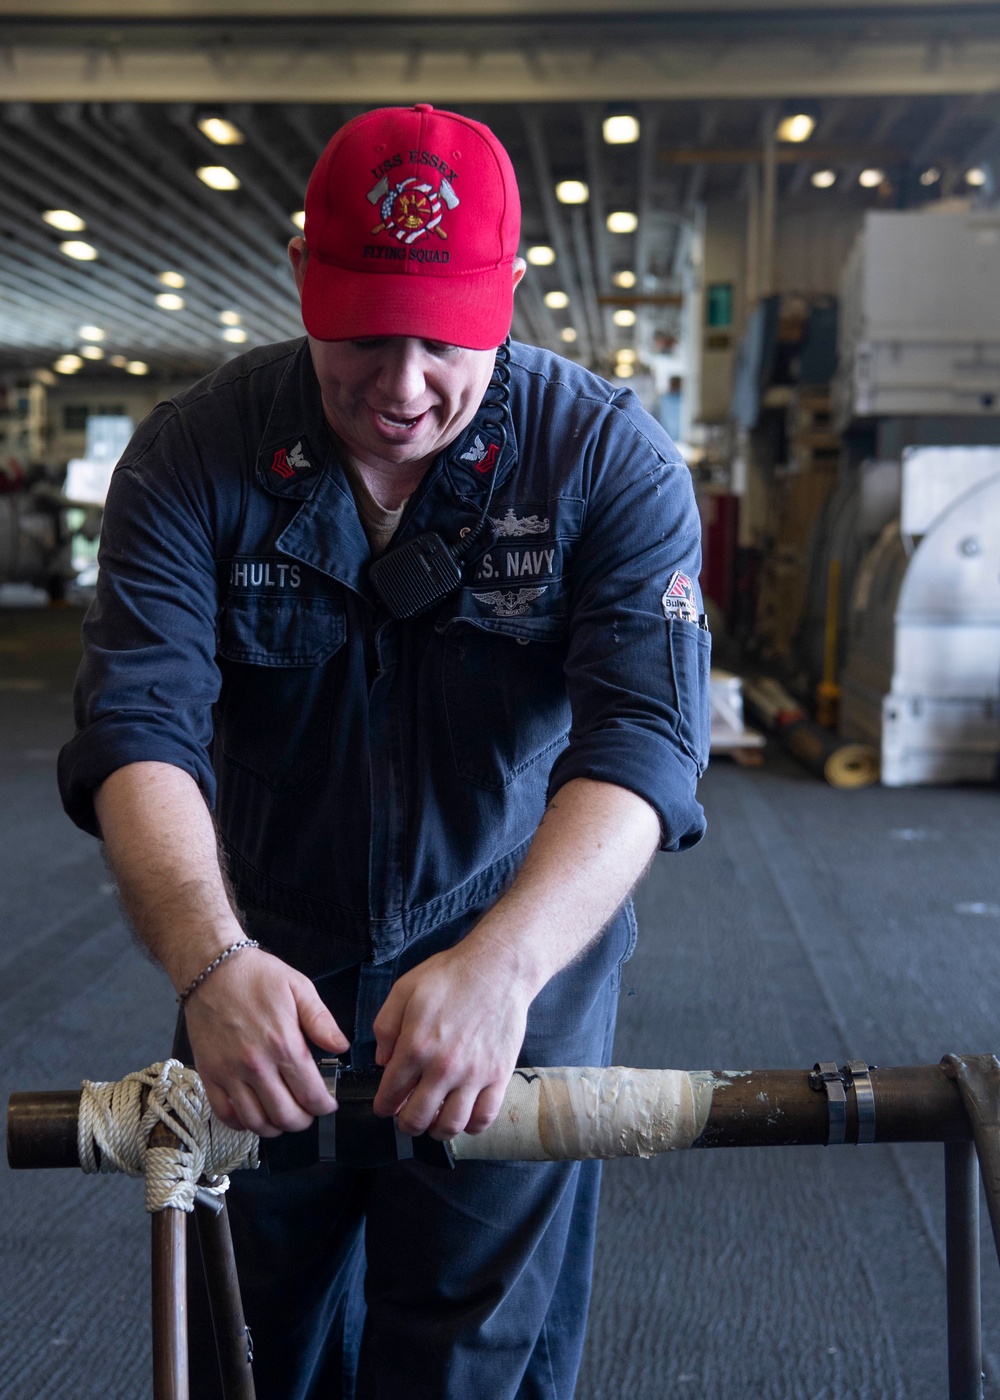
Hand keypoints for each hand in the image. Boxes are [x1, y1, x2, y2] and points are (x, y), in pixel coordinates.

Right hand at [183, 949, 349, 1138]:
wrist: (211, 968)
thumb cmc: (257, 976)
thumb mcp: (299, 988)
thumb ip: (322, 1021)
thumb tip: (341, 1047)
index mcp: (284, 1044)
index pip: (310, 1094)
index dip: (324, 1106)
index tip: (328, 1104)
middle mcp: (256, 1065)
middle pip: (285, 1116)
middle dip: (303, 1121)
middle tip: (308, 1112)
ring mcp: (229, 1073)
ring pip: (256, 1122)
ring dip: (275, 1127)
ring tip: (284, 1115)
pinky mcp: (209, 1075)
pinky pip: (226, 1115)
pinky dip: (243, 1124)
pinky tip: (254, 1114)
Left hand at [372, 941, 532, 1139]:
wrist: (498, 968)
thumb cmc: (450, 976)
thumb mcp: (404, 990)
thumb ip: (385, 1028)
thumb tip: (382, 1062)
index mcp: (416, 1046)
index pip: (391, 1095)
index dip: (383, 1106)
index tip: (385, 1106)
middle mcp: (444, 1067)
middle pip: (417, 1118)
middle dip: (405, 1123)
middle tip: (406, 1116)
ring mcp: (474, 1075)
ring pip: (450, 1125)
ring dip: (436, 1130)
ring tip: (434, 1119)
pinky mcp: (499, 1075)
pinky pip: (485, 1117)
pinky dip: (471, 1126)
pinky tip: (464, 1116)